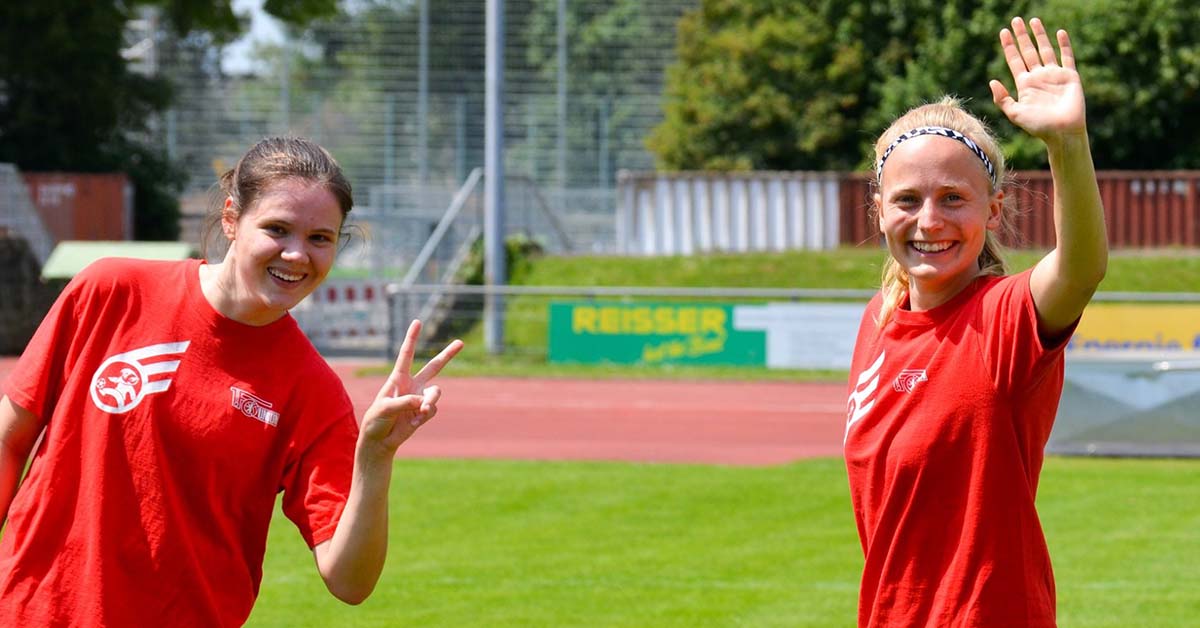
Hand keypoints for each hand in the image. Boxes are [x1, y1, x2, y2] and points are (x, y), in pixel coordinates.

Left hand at [359, 320, 463, 458]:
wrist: (380, 441)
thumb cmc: (376, 421)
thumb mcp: (384, 408)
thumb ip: (404, 402)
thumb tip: (424, 401)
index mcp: (398, 378)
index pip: (406, 355)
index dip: (412, 338)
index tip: (417, 322)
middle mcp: (412, 385)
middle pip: (434, 366)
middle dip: (448, 354)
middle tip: (461, 342)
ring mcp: (420, 398)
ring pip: (436, 392)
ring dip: (431, 400)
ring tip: (422, 410)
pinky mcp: (425, 412)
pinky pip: (432, 409)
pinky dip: (425, 415)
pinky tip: (414, 421)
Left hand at [989, 17, 1086, 141]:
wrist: (1062, 132)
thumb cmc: (1038, 126)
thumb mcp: (1015, 113)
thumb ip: (1002, 98)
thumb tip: (992, 81)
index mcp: (1024, 84)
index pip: (1014, 60)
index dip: (1009, 46)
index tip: (1003, 32)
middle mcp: (1038, 77)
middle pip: (1028, 51)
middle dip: (1022, 36)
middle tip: (1015, 20)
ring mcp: (1054, 75)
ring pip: (1045, 50)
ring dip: (1040, 35)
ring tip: (1033, 20)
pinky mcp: (1069, 76)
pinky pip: (1066, 56)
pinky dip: (1064, 44)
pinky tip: (1059, 32)